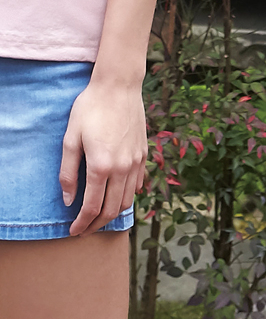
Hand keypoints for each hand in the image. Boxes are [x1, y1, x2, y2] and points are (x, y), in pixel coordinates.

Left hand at [59, 80, 147, 235]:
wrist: (119, 87)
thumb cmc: (90, 109)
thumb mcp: (70, 139)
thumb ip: (68, 173)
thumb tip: (68, 200)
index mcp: (101, 166)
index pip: (92, 206)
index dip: (82, 223)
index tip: (73, 231)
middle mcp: (123, 168)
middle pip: (113, 209)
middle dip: (98, 224)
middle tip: (85, 230)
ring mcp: (136, 162)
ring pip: (128, 199)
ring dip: (114, 213)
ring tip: (100, 216)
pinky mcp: (143, 154)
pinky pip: (138, 184)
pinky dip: (128, 196)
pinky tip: (117, 195)